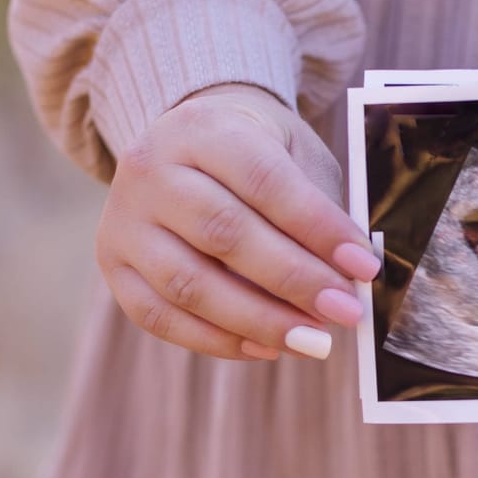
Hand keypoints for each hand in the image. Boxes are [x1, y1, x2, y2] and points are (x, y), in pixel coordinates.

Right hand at [96, 83, 380, 360]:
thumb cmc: (255, 153)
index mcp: (201, 128)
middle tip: (345, 312)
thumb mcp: (291, 153)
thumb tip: (347, 277)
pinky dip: (217, 341)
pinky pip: (161, 317)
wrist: (185, 143)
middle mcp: (150, 168)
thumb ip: (316, 206)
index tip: (363, 267)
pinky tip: (267, 349)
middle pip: (224, 233)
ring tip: (314, 341)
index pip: (264, 180)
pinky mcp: (113, 265)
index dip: (316, 228)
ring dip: (259, 320)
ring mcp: (124, 220)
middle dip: (293, 280)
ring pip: (189, 284)